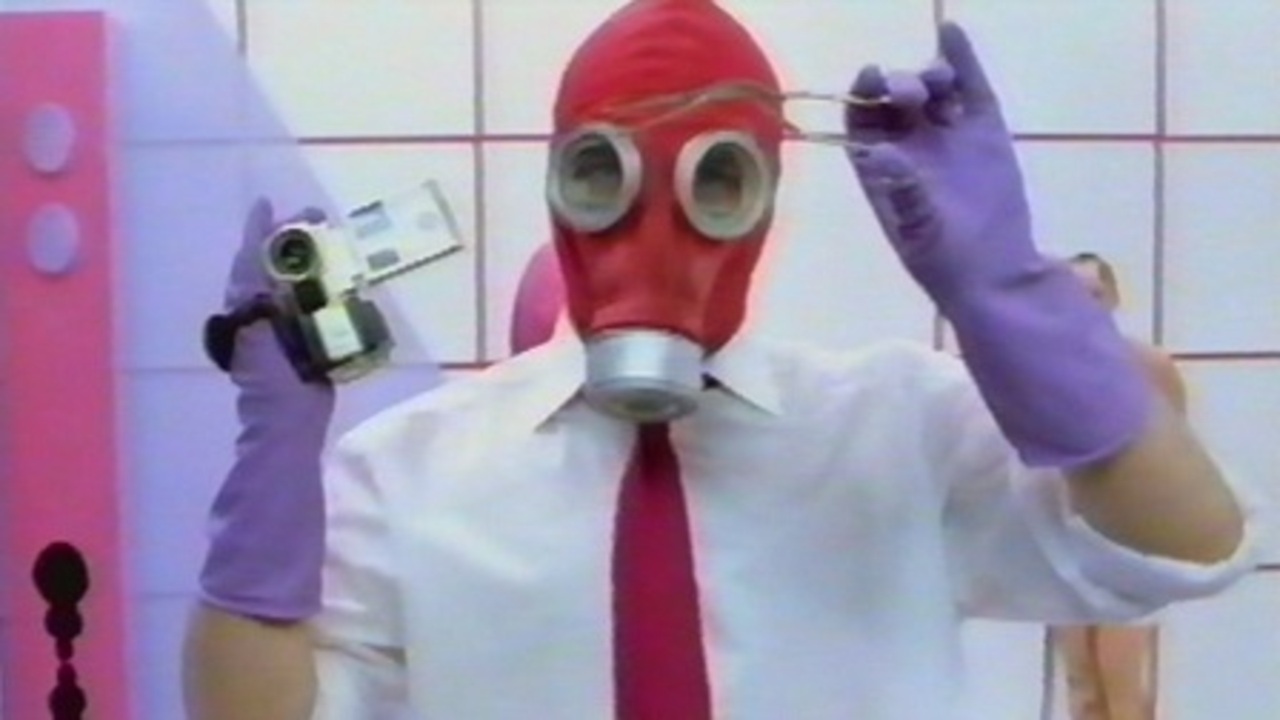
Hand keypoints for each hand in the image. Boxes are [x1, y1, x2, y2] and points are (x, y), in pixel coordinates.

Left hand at [199, 197, 335, 620]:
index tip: (272, 213)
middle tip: (314, 220)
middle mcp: (268, 376)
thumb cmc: (272, 506)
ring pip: (291, 326)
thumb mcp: (272, 438)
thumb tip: (260, 324)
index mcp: (262, 376)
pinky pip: (310, 353)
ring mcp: (285, 393)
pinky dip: (323, 324)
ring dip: (307, 286)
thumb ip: (270, 387)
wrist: (271, 556)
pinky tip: (343, 314)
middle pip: (271, 304)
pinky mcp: (301, 410)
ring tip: (332, 251)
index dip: (261, 258)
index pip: (256, 305)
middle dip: (288, 259)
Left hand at [223, 197, 334, 413]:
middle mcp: (266, 311)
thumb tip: (256, 269)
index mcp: (247, 307)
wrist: (289, 422)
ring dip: (318, 260)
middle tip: (318, 217)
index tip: (267, 204)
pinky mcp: (314, 341)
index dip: (258, 231)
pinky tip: (351, 277)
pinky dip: (336, 289)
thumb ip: (255, 305)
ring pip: (302, 282)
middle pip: (278, 265)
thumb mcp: (257, 337)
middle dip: (295, 239)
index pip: (250, 259)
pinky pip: (325, 306)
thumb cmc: (269, 381)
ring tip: (336, 239)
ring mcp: (290, 326)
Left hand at [844, 21, 1036, 302]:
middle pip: (894, 102)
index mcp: (883, 172)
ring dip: (930, 77)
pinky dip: (962, 62)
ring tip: (938, 84)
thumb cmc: (949, 264)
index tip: (870, 78)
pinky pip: (971, 91)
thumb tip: (879, 151)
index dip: (861, 97)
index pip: (861, 124)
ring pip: (932, 93)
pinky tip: (951, 32)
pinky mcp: (985, 134)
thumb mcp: (921, 233)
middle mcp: (911, 149)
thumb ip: (904, 191)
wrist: (999, 275)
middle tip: (911, 93)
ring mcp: (949, 139)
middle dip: (899, 86)